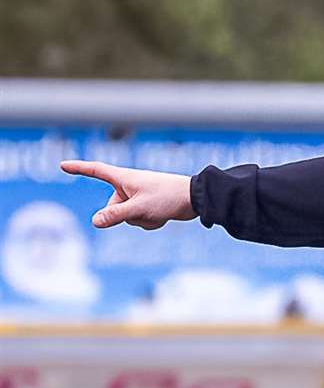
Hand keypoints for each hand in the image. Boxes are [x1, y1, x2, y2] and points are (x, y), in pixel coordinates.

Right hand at [60, 161, 196, 229]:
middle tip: (148, 209)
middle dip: (127, 215)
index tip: (63, 165)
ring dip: (141, 220)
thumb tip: (95, 222)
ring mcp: (138, 197)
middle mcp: (129, 186)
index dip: (79, 169)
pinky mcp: (148, 205)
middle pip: (112, 208)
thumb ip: (116, 216)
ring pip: (127, 217)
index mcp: (124, 178)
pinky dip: (150, 221)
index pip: (96, 171)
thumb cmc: (168, 197)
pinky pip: (139, 220)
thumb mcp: (139, 208)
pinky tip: (163, 216)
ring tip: (158, 211)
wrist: (196, 199)